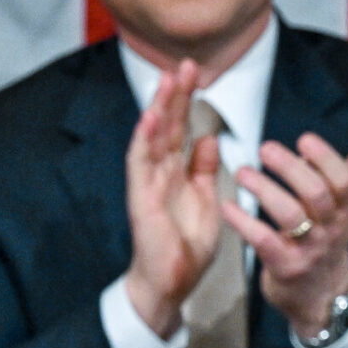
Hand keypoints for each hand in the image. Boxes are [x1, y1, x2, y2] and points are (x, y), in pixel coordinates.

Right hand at [123, 60, 226, 338]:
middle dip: (174, 94)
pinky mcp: (140, 198)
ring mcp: (147, 183)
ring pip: (151, 137)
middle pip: (166, 125)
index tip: (197, 73)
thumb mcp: (206, 201)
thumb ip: (205, 169)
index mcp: (176, 172)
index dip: (188, 101)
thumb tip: (208, 137)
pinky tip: (150, 117)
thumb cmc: (186, 247)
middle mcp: (159, 172)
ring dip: (158, 107)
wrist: (171, 283)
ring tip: (167, 79)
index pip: (181, 128)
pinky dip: (144, 139)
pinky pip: (140, 164)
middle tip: (185, 63)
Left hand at [225, 132, 347, 340]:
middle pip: (316, 193)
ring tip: (242, 172)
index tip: (304, 139)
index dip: (326, 158)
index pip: (343, 180)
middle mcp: (330, 229)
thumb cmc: (326, 245)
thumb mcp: (344, 214)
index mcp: (344, 211)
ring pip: (290, 215)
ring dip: (264, 189)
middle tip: (265, 148)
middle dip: (290, 168)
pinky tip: (227, 206)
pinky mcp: (286, 268)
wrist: (321, 299)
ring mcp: (309, 250)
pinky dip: (243, 222)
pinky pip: (264, 241)